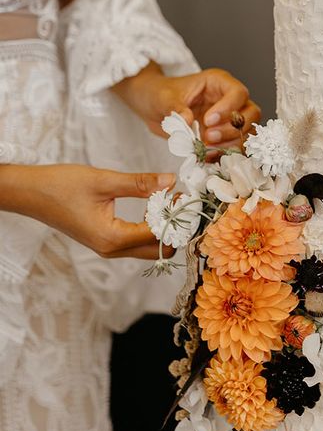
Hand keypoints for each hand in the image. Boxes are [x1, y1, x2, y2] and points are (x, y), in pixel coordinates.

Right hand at [1, 164, 175, 259]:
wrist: (29, 193)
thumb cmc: (60, 185)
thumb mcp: (104, 180)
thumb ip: (140, 183)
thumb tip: (171, 181)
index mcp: (111, 238)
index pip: (158, 236)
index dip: (176, 217)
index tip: (185, 195)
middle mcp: (111, 249)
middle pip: (159, 250)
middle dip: (175, 228)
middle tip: (182, 201)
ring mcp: (108, 248)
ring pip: (149, 248)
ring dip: (165, 228)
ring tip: (171, 200)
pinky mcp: (106, 241)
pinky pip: (137, 241)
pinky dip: (152, 227)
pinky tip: (155, 204)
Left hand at [113, 64, 260, 146]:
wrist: (154, 108)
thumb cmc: (160, 94)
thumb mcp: (164, 97)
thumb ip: (175, 107)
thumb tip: (187, 119)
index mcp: (219, 82)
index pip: (238, 93)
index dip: (229, 108)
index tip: (208, 120)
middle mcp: (230, 99)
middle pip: (250, 113)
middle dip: (232, 128)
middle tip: (209, 136)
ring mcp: (230, 119)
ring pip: (247, 132)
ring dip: (231, 143)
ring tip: (207, 147)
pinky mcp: (225, 136)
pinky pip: (236, 146)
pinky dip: (225, 154)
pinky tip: (208, 155)